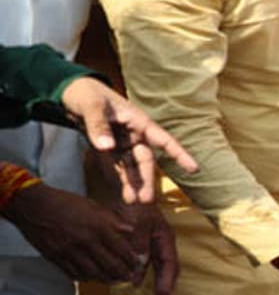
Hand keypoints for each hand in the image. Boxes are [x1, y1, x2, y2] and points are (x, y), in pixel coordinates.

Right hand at [4, 183, 136, 282]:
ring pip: (94, 273)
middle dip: (123, 274)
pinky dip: (86, 278)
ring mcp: (70, 251)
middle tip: (130, 277)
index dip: (132, 260)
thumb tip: (131, 230)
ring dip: (107, 279)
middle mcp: (86, 241)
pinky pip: (75, 274)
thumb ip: (112, 220)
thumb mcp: (92, 206)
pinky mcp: (56, 257)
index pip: (122, 249)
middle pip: (111, 265)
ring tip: (114, 280)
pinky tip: (93, 277)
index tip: (138, 264)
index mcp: (97, 226)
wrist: (32, 205)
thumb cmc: (64, 202)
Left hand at [59, 76, 198, 204]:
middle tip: (146, 200)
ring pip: (134, 167)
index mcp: (137, 121)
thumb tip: (107, 148)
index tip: (194, 169)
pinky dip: (122, 181)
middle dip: (147, 179)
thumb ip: (98, 126)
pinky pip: (119, 167)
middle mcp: (134, 135)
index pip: (163, 139)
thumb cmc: (85, 92)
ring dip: (135, 184)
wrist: (68, 92)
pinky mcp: (110, 150)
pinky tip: (126, 196)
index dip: (179, 154)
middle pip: (146, 160)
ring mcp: (123, 143)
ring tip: (134, 202)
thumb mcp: (91, 105)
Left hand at [117, 203, 179, 294]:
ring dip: (158, 279)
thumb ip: (139, 244)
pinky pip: (149, 259)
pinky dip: (146, 271)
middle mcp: (162, 241)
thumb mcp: (137, 223)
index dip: (167, 280)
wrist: (128, 189)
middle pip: (168, 266)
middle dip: (167, 283)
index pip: (169, 263)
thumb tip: (140, 265)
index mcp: (165, 237)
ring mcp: (155, 240)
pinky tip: (139, 279)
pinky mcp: (144, 240)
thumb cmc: (134, 204)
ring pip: (160, 264)